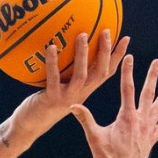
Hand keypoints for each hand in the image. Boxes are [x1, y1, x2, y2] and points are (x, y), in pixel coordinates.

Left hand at [16, 30, 130, 136]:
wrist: (30, 126)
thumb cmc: (44, 102)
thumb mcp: (60, 87)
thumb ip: (68, 73)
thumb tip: (67, 45)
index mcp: (85, 90)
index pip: (107, 72)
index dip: (117, 57)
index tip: (126, 38)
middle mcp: (80, 94)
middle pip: (99, 72)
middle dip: (105, 52)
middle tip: (106, 31)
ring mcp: (66, 98)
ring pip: (80, 75)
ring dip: (82, 55)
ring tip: (82, 35)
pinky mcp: (51, 99)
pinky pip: (53, 78)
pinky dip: (53, 62)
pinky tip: (52, 47)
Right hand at [71, 55, 157, 157]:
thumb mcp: (94, 138)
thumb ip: (85, 119)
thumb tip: (73, 105)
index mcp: (126, 117)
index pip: (127, 89)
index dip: (127, 72)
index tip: (129, 57)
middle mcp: (141, 120)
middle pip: (148, 93)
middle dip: (152, 76)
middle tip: (157, 62)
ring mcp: (148, 129)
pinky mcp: (151, 139)